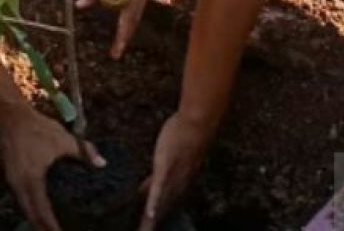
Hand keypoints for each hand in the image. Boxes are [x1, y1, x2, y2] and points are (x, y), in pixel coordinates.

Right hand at [0, 109, 103, 230]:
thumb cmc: (39, 129)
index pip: (42, 210)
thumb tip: (102, 164)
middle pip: (31, 214)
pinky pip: (21, 199)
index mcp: (33, 179)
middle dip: (43, 228)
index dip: (51, 225)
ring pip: (24, 207)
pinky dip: (31, 207)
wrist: (13, 118)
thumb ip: (84, 152)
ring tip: (49, 227)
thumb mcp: (64, 140)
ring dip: (36, 218)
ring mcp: (12, 181)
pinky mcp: (11, 176)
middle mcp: (20, 185)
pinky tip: (40, 208)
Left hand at [79, 0, 152, 58]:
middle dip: (125, 34)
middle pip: (135, 17)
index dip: (121, 37)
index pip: (128, 19)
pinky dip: (128, 7)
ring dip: (127, 21)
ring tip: (118, 36)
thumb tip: (81, 6)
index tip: (115, 53)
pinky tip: (120, 10)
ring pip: (137, 8)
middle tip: (115, 51)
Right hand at [140, 113, 212, 229]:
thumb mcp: (170, 156)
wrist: (197, 123)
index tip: (148, 228)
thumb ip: (159, 173)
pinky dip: (154, 202)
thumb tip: (145, 184)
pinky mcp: (165, 167)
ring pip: (161, 204)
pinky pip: (159, 188)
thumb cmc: (184, 134)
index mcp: (179, 182)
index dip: (157, 219)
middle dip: (152, 224)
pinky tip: (149, 214)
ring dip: (153, 220)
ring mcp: (171, 176)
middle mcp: (177, 184)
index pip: (166, 206)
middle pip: (164, 211)